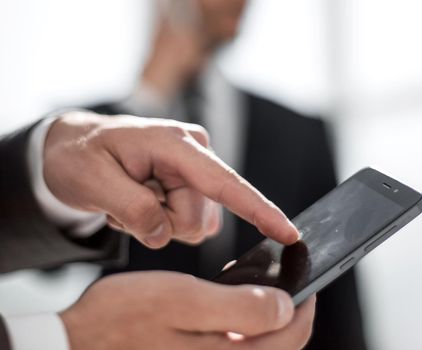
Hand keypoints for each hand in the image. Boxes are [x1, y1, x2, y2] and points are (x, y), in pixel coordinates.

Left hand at [43, 111, 298, 247]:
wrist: (73, 149)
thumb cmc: (80, 156)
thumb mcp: (92, 180)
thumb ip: (133, 209)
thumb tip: (164, 234)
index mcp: (178, 145)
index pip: (226, 184)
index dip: (260, 210)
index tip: (290, 234)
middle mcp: (196, 156)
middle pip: (199, 218)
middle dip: (161, 222)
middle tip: (126, 202)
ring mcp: (194, 173)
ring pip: (194, 226)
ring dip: (158, 223)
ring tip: (130, 198)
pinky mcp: (189, 188)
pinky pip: (186, 224)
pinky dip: (159, 222)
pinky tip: (139, 201)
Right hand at [60, 271, 315, 349]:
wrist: (77, 346)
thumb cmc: (123, 319)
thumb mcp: (184, 300)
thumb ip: (240, 307)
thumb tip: (286, 307)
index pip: (290, 337)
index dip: (305, 307)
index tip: (306, 284)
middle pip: (278, 349)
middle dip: (289, 318)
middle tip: (283, 288)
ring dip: (266, 327)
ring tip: (258, 298)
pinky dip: (242, 336)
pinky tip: (229, 318)